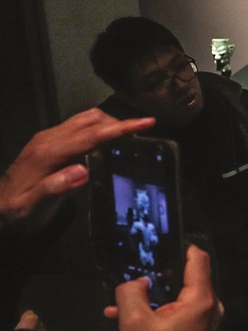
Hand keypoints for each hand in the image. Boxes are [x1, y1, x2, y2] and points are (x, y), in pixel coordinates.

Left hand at [0, 108, 154, 231]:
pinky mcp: (49, 142)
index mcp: (48, 153)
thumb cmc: (17, 211)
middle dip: (119, 123)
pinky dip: (98, 129)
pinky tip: (107, 143)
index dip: (120, 128)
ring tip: (129, 137)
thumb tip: (83, 171)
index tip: (147, 122)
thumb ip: (55, 188)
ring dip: (109, 124)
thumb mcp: (33, 207)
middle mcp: (49, 139)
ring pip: (85, 119)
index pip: (91, 134)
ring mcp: (48, 138)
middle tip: (143, 135)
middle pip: (90, 120)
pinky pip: (79, 126)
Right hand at [104, 246, 223, 330]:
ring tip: (119, 306)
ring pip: (177, 295)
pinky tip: (123, 316)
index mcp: (201, 299)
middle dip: (157, 277)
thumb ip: (131, 292)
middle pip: (186, 277)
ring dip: (149, 298)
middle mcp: (210, 306)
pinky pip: (177, 310)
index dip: (180, 247)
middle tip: (133, 279)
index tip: (159, 245)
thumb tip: (138, 282)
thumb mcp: (132, 321)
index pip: (198, 258)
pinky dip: (155, 311)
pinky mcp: (197, 329)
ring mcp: (205, 319)